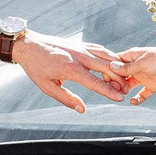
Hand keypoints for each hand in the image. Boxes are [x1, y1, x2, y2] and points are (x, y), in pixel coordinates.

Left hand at [11, 32, 127, 111]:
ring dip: (117, 68)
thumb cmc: (36, 67)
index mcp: (71, 68)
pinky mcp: (81, 44)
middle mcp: (79, 56)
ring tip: (123, 80)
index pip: (95, 82)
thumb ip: (66, 98)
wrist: (29, 45)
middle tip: (126, 91)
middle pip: (107, 67)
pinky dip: (110, 57)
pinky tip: (114, 65)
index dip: (109, 91)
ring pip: (107, 56)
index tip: (120, 98)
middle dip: (119, 80)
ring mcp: (81, 48)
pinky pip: (100, 50)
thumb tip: (82, 109)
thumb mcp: (47, 87)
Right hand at [113, 43, 155, 102]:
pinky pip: (142, 94)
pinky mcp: (152, 86)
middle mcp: (136, 67)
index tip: (106, 79)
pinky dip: (137, 99)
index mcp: (132, 57)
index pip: (115, 63)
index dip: (109, 71)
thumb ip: (128, 67)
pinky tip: (133, 102)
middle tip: (114, 90)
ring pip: (129, 85)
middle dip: (116, 83)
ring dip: (124, 91)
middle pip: (120, 76)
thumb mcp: (143, 63)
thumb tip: (111, 66)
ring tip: (122, 96)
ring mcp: (144, 76)